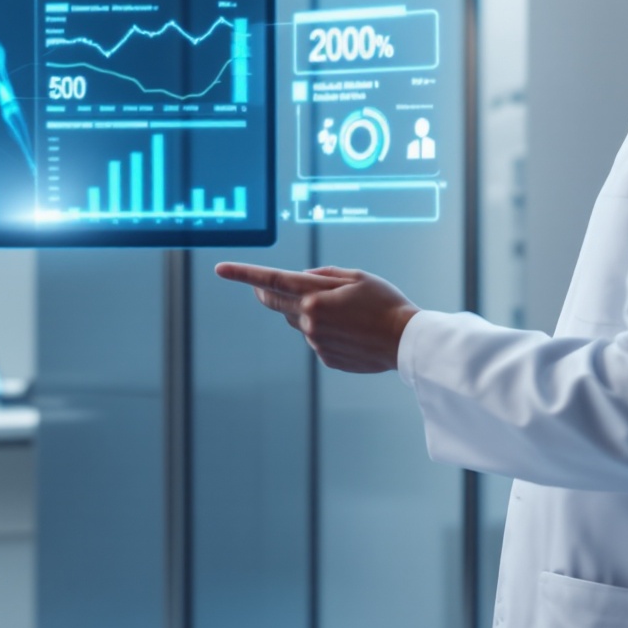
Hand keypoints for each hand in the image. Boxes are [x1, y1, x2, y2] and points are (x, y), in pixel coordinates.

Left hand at [213, 262, 418, 373]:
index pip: (271, 281)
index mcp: (315, 297)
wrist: (406, 342)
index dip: (243, 274)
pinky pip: (316, 338)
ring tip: (345, 312)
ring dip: (308, 311)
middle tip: (259, 286)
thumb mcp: (357, 277)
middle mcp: (309, 321)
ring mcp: (316, 342)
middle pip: (275, 303)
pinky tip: (352, 331)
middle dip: (265, 292)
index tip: (221, 269)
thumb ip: (324, 275)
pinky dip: (326, 331)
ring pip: (299, 320)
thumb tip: (300, 278)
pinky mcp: (325, 358)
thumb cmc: (386, 304)